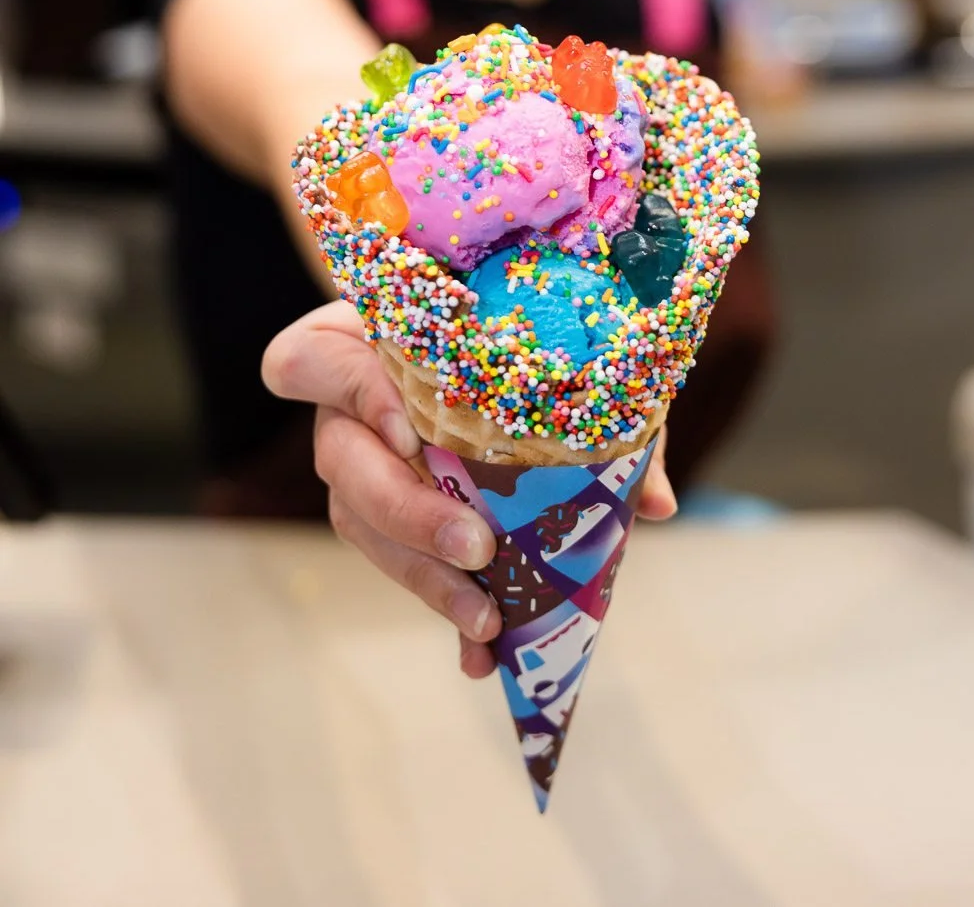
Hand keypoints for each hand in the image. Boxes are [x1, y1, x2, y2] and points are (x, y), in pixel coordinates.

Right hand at [263, 301, 677, 679]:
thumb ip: (604, 408)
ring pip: (358, 523)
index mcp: (364, 339)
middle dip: (406, 510)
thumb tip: (657, 505)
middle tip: (476, 546)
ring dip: (422, 574)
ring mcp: (359, 462)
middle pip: (338, 461)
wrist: (505, 347)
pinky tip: (481, 653)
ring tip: (486, 616)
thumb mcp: (565, 350)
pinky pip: (396, 563)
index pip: (306, 360)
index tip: (412, 431)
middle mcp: (346, 404)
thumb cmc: (525, 330)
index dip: (350, 394)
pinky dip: (441, 606)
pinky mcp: (384, 515)